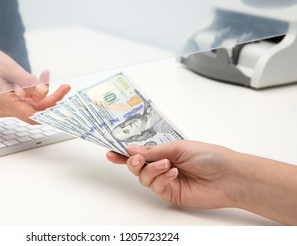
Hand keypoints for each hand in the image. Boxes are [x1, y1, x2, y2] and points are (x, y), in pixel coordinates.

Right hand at [0, 48, 70, 123]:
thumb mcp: (11, 69)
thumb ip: (29, 82)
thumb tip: (45, 93)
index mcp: (3, 103)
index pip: (33, 114)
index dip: (51, 106)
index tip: (63, 93)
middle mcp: (4, 109)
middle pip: (35, 111)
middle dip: (50, 99)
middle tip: (64, 87)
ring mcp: (6, 108)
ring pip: (32, 106)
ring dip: (42, 92)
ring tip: (45, 74)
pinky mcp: (9, 103)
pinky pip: (26, 101)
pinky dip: (34, 91)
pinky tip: (39, 78)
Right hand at [106, 140, 237, 208]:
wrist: (228, 177)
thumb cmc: (210, 156)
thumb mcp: (178, 147)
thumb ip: (153, 151)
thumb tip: (132, 150)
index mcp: (165, 151)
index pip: (141, 152)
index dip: (124, 153)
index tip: (111, 152)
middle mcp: (163, 165)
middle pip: (137, 166)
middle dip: (133, 162)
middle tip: (136, 159)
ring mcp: (166, 180)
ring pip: (143, 178)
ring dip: (151, 170)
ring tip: (166, 165)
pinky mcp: (170, 193)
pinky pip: (155, 187)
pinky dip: (161, 179)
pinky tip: (173, 173)